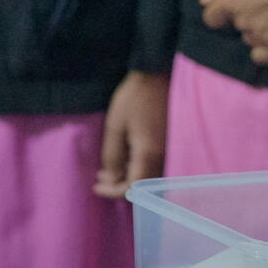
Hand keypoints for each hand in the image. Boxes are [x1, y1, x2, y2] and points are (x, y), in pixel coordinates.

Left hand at [95, 70, 169, 197]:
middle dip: (119, 185)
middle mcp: (165, 158)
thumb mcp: (115, 127)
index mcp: (150, 155)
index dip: (113, 192)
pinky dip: (138, 167)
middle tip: (100, 178)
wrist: (158, 76)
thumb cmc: (134, 99)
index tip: (96, 187)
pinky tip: (125, 159)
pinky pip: (155, 165)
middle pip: (143, 186)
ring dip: (128, 176)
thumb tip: (111, 180)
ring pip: (149, 177)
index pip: (133, 188)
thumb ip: (112, 156)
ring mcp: (170, 152)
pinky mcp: (171, 145)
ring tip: (108, 169)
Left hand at [201, 0, 267, 62]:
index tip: (239, 8)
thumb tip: (204, 0)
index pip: (212, 18)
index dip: (223, 14)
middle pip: (236, 27)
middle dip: (248, 18)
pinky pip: (262, 56)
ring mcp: (262, 35)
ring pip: (250, 40)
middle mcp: (243, 19)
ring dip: (261, 32)